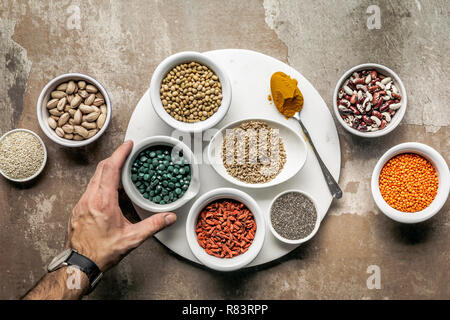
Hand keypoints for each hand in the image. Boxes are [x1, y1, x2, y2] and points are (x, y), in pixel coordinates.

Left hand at [65, 140, 176, 270]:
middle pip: (101, 169)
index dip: (120, 154)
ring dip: (107, 170)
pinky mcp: (78, 209)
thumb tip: (169, 217)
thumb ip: (153, 225)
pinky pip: (90, 189)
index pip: (111, 169)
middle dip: (114, 158)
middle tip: (126, 153)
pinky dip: (101, 183)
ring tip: (121, 170)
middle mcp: (90, 199)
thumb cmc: (102, 252)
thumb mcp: (132, 239)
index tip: (128, 145)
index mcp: (103, 202)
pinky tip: (110, 191)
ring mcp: (81, 203)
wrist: (80, 264)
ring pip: (94, 178)